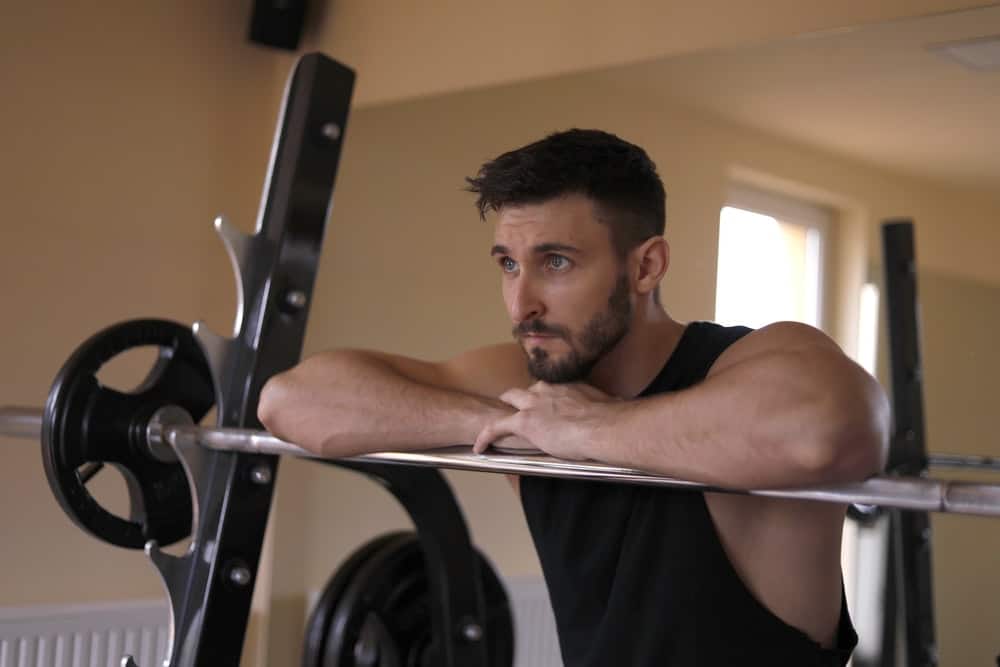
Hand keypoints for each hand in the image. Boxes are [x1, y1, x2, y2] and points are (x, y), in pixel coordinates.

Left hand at [473, 382, 621, 459]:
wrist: (604, 427)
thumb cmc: (613, 420)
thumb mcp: (611, 407)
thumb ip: (608, 408)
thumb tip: (622, 410)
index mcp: (568, 386)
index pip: (550, 388)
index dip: (546, 398)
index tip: (549, 407)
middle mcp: (548, 389)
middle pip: (527, 389)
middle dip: (521, 399)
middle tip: (521, 411)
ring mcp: (534, 404)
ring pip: (510, 400)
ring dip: (504, 411)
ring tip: (496, 425)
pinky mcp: (524, 422)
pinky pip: (497, 426)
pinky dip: (487, 436)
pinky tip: (480, 447)